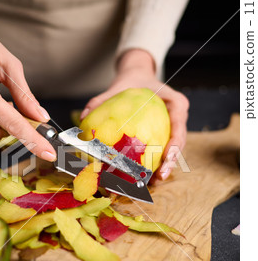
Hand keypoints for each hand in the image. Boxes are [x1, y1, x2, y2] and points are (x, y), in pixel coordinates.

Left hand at [80, 49, 188, 179]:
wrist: (137, 78)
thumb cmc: (132, 81)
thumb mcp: (119, 86)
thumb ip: (102, 99)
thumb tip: (83, 117)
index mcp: (176, 103)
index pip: (179, 124)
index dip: (175, 143)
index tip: (167, 157)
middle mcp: (178, 117)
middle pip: (179, 142)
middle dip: (171, 162)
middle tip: (160, 177)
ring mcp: (173, 128)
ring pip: (172, 151)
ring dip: (164, 167)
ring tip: (152, 182)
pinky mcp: (165, 135)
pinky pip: (161, 151)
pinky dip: (154, 164)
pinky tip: (144, 178)